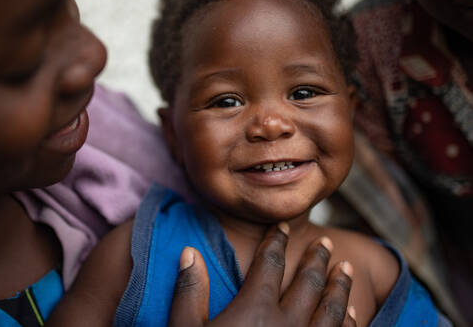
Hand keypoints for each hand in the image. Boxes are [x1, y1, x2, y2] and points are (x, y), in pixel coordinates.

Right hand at [167, 223, 356, 326]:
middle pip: (308, 282)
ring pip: (333, 309)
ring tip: (345, 269)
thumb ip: (189, 291)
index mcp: (254, 310)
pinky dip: (351, 324)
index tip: (282, 227)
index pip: (269, 264)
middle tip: (325, 243)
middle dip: (318, 259)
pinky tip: (354, 315)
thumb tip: (189, 252)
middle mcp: (287, 325)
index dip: (275, 241)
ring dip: (341, 286)